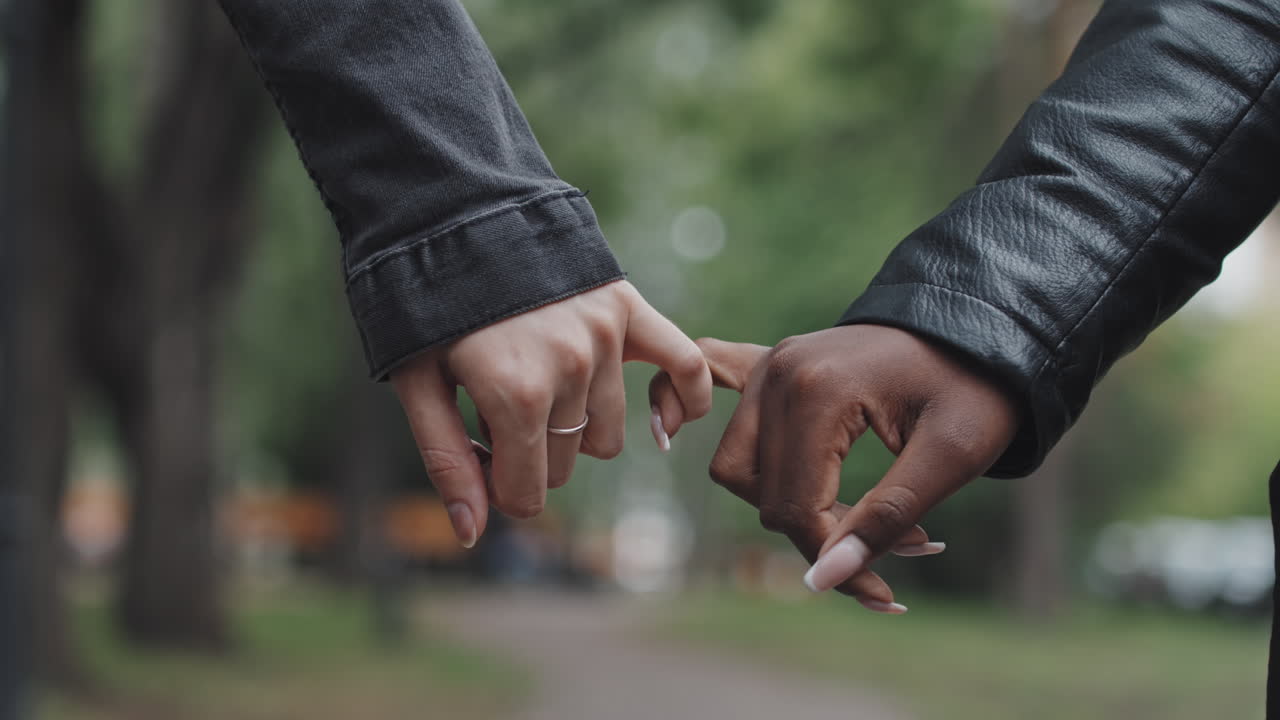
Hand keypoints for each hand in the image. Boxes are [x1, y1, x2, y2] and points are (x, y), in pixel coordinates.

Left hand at [392, 280, 711, 547]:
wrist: (454, 211)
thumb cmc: (427, 305)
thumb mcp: (417, 383)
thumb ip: (448, 460)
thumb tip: (470, 535)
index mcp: (514, 394)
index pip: (528, 491)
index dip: (500, 489)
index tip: (481, 462)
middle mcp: (570, 369)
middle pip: (565, 465)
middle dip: (528, 454)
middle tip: (492, 408)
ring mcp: (606, 337)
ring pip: (607, 433)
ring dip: (573, 426)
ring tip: (535, 379)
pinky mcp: (628, 309)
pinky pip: (685, 366)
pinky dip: (685, 400)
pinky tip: (665, 423)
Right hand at [650, 325, 1017, 611]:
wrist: (980, 326)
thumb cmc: (976, 388)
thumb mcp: (952, 457)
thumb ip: (886, 516)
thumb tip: (826, 580)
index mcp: (819, 391)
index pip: (796, 506)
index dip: (836, 561)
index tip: (887, 595)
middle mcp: (779, 373)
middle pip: (762, 494)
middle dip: (819, 537)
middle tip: (893, 550)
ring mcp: (769, 366)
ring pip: (738, 467)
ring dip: (784, 503)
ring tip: (854, 518)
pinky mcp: (770, 365)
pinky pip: (708, 382)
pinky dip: (683, 405)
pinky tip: (668, 430)